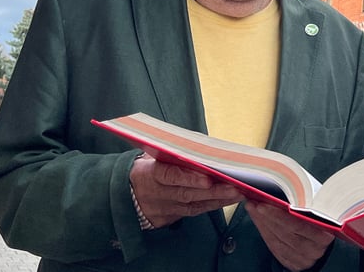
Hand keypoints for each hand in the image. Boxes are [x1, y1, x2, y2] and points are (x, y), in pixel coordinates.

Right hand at [129, 154, 243, 227]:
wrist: (124, 193)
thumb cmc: (146, 167)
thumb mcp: (152, 156)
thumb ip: (173, 152)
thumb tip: (202, 145)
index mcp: (149, 174)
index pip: (169, 176)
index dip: (188, 178)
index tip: (207, 179)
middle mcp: (156, 194)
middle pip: (186, 194)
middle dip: (212, 191)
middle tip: (235, 187)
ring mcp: (162, 209)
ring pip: (192, 206)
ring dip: (217, 200)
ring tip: (238, 193)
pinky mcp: (168, 219)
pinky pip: (193, 213)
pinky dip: (212, 206)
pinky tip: (228, 200)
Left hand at [246, 201, 334, 270]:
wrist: (326, 246)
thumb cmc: (322, 223)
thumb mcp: (322, 214)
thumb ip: (308, 208)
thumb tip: (282, 192)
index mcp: (325, 235)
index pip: (298, 225)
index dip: (280, 215)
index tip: (265, 203)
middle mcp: (314, 249)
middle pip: (286, 232)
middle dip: (268, 216)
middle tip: (254, 202)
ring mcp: (302, 258)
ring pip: (277, 240)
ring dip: (263, 222)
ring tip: (253, 207)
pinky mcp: (292, 262)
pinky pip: (274, 247)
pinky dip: (264, 231)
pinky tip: (258, 219)